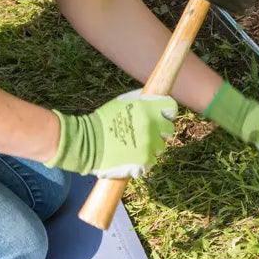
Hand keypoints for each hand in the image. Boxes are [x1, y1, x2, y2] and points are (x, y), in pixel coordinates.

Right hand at [46, 90, 177, 177]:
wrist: (87, 142)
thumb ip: (142, 99)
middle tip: (145, 133)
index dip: (167, 112)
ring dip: (151, 147)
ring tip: (136, 146)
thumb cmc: (103, 120)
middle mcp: (151, 126)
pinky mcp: (144, 161)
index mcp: (148, 109)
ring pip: (160, 147)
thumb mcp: (123, 101)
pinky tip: (131, 156)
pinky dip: (144, 160)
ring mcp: (149, 145)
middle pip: (169, 129)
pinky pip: (151, 161)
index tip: (161, 116)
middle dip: (160, 131)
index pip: (171, 108)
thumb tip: (156, 97)